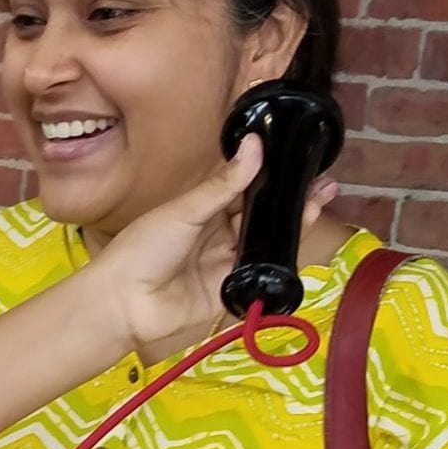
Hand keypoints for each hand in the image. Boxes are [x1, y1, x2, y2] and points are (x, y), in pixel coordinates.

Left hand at [92, 135, 338, 357]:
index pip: (244, 190)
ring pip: (266, 241)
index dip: (271, 177)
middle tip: (324, 183)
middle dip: (291, 200)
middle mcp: (217, 236)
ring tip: (321, 201)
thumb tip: (255, 145)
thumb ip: (224, 184)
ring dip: (293, 223)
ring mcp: (225, 263)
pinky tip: (301, 237)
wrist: (123, 303)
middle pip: (261, 215)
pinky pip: (261, 273)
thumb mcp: (184, 210)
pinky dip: (281, 257)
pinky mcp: (231, 290)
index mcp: (201, 211)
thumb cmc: (142, 250)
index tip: (298, 160)